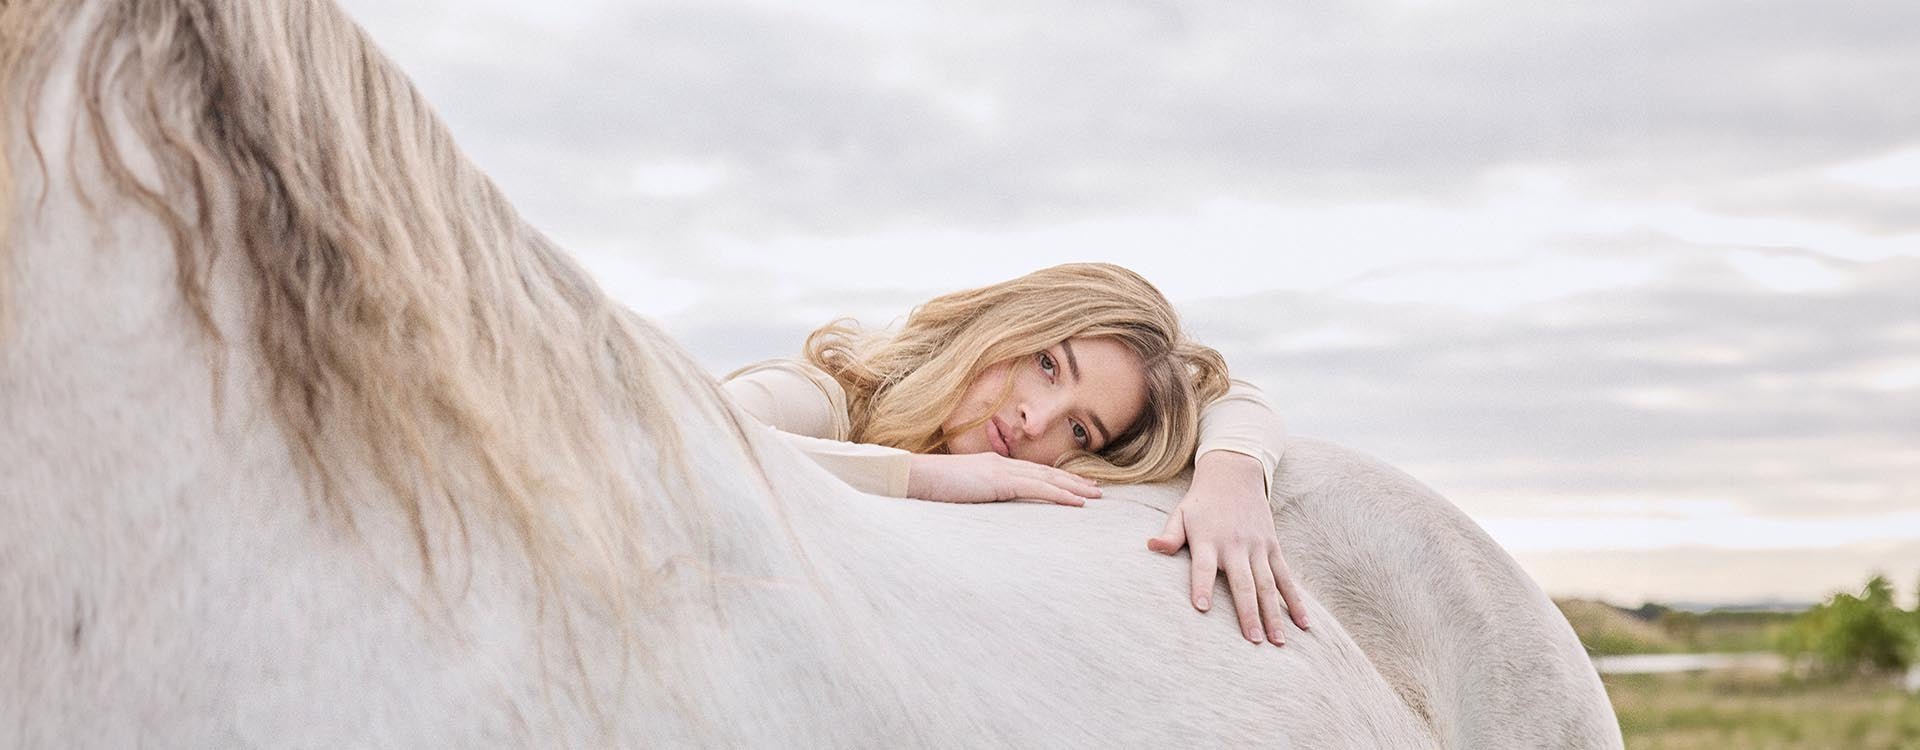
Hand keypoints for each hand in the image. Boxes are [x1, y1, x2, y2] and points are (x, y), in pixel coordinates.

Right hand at [906, 452, 1101, 506]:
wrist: (911, 477)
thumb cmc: (927, 488)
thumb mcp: (956, 493)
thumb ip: (973, 497)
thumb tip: (980, 509)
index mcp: (991, 466)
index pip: (1030, 472)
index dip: (1055, 479)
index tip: (1073, 485)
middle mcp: (1000, 464)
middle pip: (1045, 472)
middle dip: (1072, 481)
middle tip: (1096, 489)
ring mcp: (1000, 470)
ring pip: (1047, 478)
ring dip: (1073, 487)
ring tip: (1095, 496)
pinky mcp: (998, 481)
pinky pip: (1037, 489)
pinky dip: (1060, 494)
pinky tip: (1077, 502)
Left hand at [1147, 451, 1308, 644]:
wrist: (1234, 475)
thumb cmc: (1201, 504)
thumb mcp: (1180, 514)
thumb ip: (1169, 535)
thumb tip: (1151, 546)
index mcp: (1208, 540)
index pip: (1204, 567)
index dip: (1202, 586)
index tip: (1202, 608)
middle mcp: (1235, 545)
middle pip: (1243, 583)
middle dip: (1248, 612)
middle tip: (1252, 641)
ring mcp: (1257, 547)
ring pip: (1268, 585)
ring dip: (1274, 614)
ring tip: (1278, 642)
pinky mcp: (1273, 547)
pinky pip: (1286, 577)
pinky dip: (1295, 601)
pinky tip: (1303, 624)